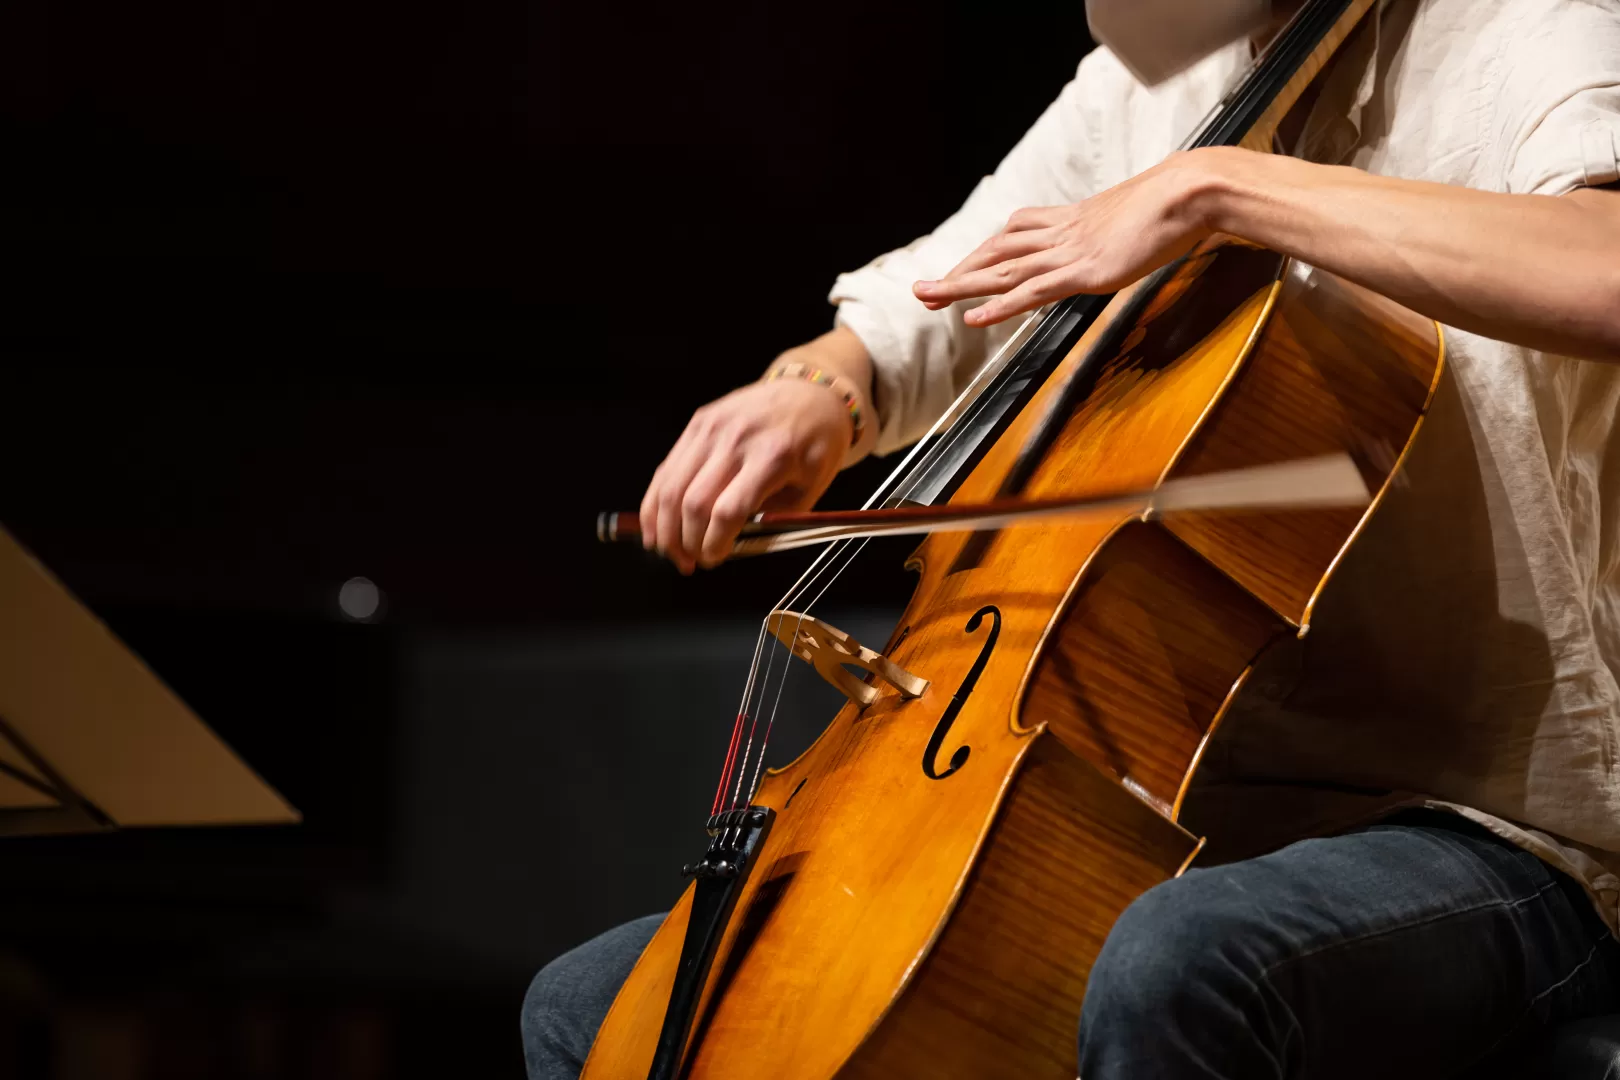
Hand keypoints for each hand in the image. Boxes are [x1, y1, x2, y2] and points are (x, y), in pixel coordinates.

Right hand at [639, 335, 869, 571]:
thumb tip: (730, 547)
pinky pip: (667, 467)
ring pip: (670, 486)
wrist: (810, 393)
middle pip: (692, 503)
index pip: (728, 511)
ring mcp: (712, 427)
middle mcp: (737, 439)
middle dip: (686, 542)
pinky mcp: (698, 422)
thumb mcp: (810, 487)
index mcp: (773, 457)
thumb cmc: (815, 444)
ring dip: (664, 527)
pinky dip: (655, 501)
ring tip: (670, 551)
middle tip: (691, 561)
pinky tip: (656, 525)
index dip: (714, 543)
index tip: (714, 559)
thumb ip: (774, 520)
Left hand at [912, 151, 1219, 326]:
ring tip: (928, 298)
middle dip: (958, 271)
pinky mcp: (1084, 271)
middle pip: (996, 251)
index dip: (984, 254)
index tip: (962, 269)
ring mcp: (1070, 252)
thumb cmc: (1174, 204)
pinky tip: (974, 318)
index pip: (1014, 234)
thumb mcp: (1134, 220)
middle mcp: (1061, 233)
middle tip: (924, 290)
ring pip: (1002, 270)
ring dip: (961, 286)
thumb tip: (1117, 242)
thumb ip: (1115, 232)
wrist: (1191, 191)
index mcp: (1071, 219)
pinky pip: (1032, 291)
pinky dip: (1000, 305)